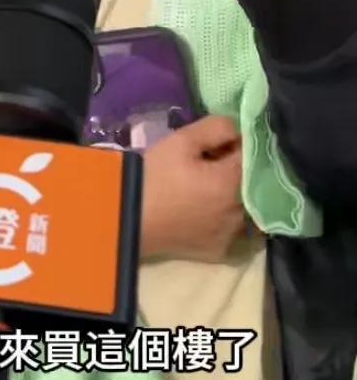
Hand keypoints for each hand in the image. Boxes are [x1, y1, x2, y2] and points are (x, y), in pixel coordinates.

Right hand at [140, 115, 247, 262]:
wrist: (125, 219)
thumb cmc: (153, 176)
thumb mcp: (181, 141)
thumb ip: (217, 128)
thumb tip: (239, 129)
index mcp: (234, 183)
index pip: (252, 155)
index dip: (236, 144)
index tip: (216, 142)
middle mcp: (239, 212)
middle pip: (249, 183)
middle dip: (234, 170)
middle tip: (206, 163)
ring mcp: (230, 235)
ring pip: (242, 207)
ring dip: (231, 195)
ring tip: (203, 188)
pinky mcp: (217, 251)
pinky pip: (230, 230)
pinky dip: (223, 218)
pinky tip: (203, 211)